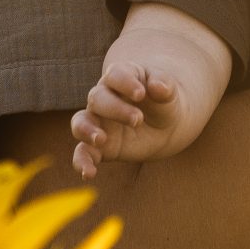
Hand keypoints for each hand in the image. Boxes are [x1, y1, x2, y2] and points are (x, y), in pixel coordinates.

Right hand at [70, 64, 180, 179]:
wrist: (164, 126)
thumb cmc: (163, 103)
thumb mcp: (169, 93)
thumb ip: (164, 87)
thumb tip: (159, 87)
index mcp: (121, 78)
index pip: (115, 75)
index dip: (125, 82)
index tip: (141, 93)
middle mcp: (104, 97)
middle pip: (98, 98)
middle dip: (116, 109)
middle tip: (138, 120)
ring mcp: (98, 122)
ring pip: (81, 122)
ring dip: (86, 130)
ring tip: (101, 139)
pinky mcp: (98, 146)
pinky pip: (83, 152)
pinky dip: (82, 162)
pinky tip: (88, 173)